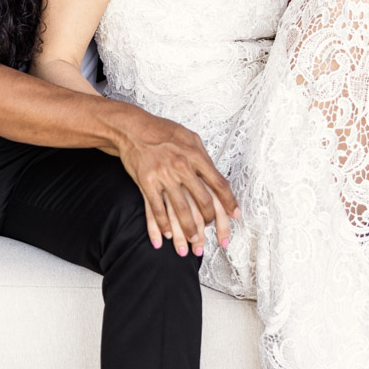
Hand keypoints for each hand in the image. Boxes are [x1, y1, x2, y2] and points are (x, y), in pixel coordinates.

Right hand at [115, 105, 239, 249]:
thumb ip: (202, 156)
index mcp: (195, 155)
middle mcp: (182, 166)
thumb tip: (215, 173)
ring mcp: (163, 175)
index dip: (229, 202)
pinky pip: (157, 210)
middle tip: (211, 230)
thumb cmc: (162, 131)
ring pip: (181, 210)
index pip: (219, 183)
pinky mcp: (146, 182)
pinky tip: (166, 236)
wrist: (132, 128)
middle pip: (203, 201)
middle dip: (210, 221)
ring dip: (188, 230)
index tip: (236, 215)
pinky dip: (162, 225)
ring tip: (192, 241)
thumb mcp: (189, 137)